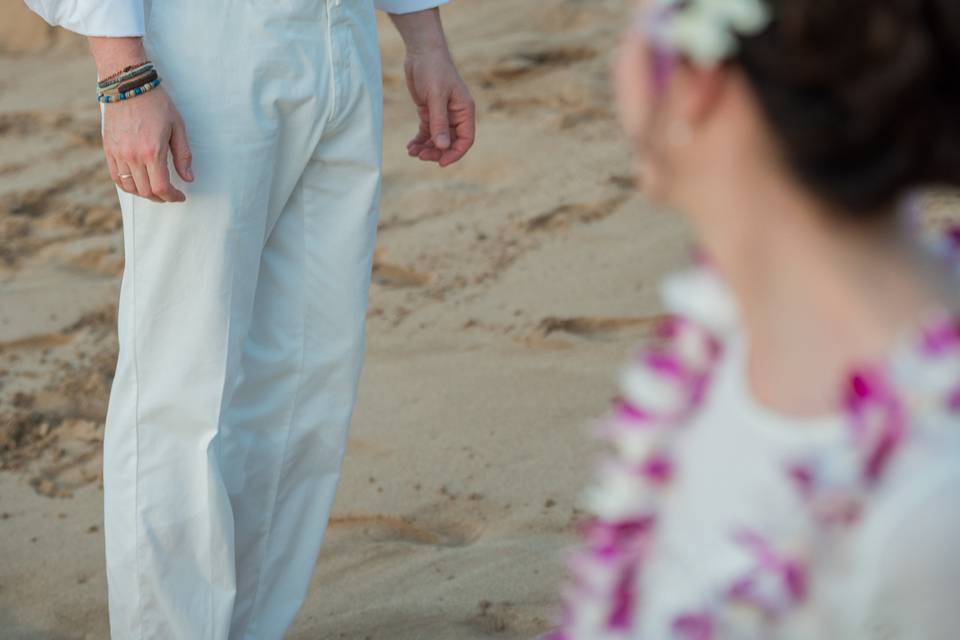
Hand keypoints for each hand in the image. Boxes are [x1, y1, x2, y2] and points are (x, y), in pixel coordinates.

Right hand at [102, 86, 192, 202]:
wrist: (127, 84)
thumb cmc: (157, 103)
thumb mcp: (177, 127)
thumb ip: (183, 155)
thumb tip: (188, 178)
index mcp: (152, 151)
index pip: (161, 188)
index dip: (173, 197)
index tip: (180, 196)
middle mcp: (133, 156)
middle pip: (146, 191)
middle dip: (161, 197)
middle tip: (170, 193)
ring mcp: (118, 153)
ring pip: (130, 187)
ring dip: (144, 193)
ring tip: (155, 189)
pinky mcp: (108, 149)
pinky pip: (115, 177)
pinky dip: (127, 185)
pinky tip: (138, 183)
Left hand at [403, 49, 475, 166]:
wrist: (421, 51)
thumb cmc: (433, 69)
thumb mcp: (436, 96)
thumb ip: (439, 122)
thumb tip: (443, 147)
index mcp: (465, 111)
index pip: (466, 140)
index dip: (455, 153)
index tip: (440, 163)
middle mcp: (456, 115)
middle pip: (450, 143)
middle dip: (437, 152)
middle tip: (420, 156)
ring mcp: (443, 114)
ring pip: (437, 140)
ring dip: (426, 148)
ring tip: (412, 152)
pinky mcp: (429, 112)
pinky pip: (427, 132)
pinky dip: (420, 140)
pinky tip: (410, 146)